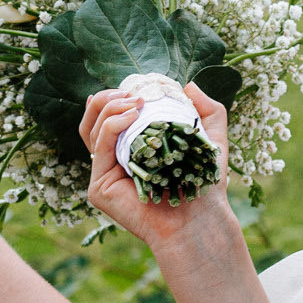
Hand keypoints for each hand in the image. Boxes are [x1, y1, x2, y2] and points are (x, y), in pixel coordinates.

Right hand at [81, 84, 238, 249]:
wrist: (201, 217)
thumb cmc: (205, 182)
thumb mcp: (210, 137)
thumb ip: (206, 109)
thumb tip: (189, 84)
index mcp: (131, 149)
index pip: (110, 118)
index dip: (114, 98)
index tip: (134, 86)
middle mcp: (113, 161)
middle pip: (93, 120)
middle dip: (108, 98)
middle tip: (133, 92)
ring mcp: (103, 174)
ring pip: (92, 129)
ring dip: (109, 106)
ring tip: (136, 100)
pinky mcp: (99, 187)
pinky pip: (99, 146)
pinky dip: (112, 125)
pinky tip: (132, 114)